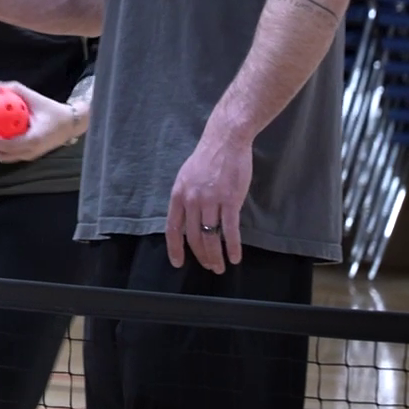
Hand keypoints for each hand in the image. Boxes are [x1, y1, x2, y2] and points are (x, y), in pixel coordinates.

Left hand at [0, 81, 81, 164]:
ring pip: (5, 157)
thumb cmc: (53, 110)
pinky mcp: (29, 155)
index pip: (7, 145)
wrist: (70, 124)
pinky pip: (10, 153)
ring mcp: (30, 156)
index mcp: (33, 140)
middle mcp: (31, 151)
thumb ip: (17, 90)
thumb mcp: (36, 98)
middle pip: (2, 155)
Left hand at [166, 124, 252, 272]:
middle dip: (201, 256)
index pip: (173, 228)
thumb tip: (188, 221)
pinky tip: (235, 257)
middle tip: (209, 267)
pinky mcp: (230, 200)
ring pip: (211, 237)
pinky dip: (233, 246)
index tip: (177, 263)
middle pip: (193, 237)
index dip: (175, 248)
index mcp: (178, 195)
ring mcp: (211, 201)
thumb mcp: (186, 178)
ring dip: (216, 256)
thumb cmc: (206, 159)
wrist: (225, 141)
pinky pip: (230, 230)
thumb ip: (186, 200)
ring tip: (220, 267)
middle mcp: (192, 201)